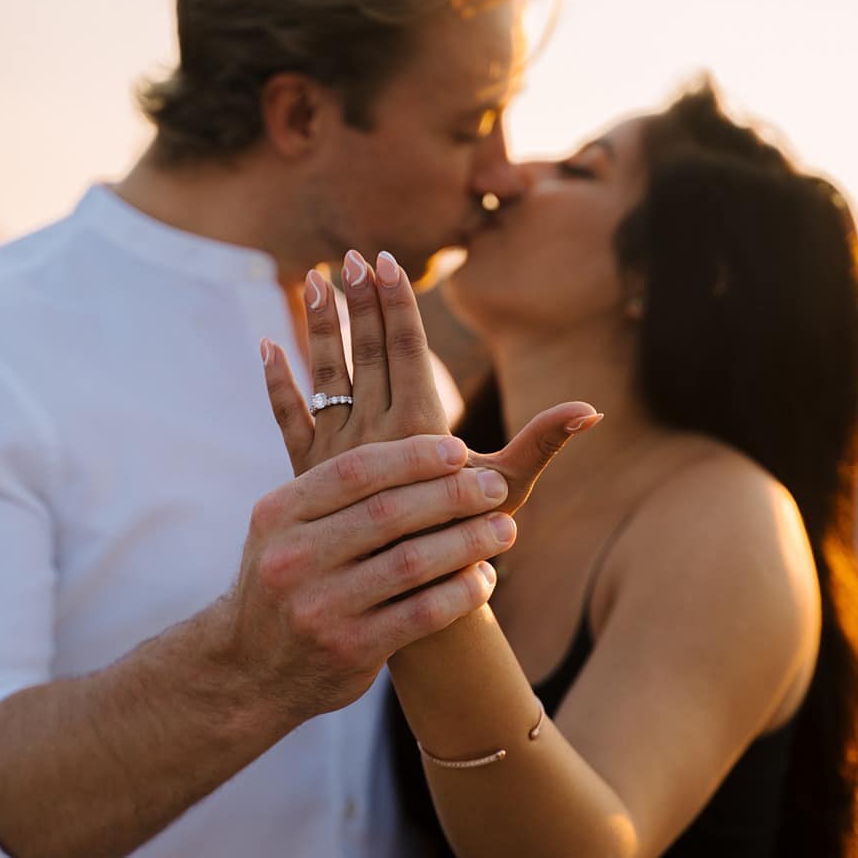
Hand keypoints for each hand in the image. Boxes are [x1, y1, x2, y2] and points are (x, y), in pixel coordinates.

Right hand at [216, 433, 517, 730]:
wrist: (249, 671)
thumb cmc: (283, 584)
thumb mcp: (281, 530)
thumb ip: (329, 492)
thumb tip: (412, 448)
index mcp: (277, 514)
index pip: (355, 470)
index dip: (414, 456)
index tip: (460, 451)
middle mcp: (292, 558)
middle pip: (389, 512)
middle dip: (452, 495)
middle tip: (494, 488)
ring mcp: (320, 607)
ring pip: (412, 562)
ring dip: (469, 541)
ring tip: (504, 529)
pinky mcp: (350, 649)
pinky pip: (422, 613)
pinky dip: (462, 593)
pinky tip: (483, 579)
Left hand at [260, 250, 599, 518]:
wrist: (402, 603)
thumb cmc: (469, 546)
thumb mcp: (509, 490)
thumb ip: (544, 443)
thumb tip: (591, 410)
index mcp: (418, 431)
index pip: (405, 352)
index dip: (395, 304)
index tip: (384, 261)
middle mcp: (371, 437)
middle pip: (364, 354)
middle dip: (358, 301)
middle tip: (350, 254)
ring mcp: (334, 454)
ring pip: (324, 377)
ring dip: (318, 328)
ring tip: (310, 279)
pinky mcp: (307, 473)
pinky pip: (287, 420)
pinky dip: (276, 384)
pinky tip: (265, 346)